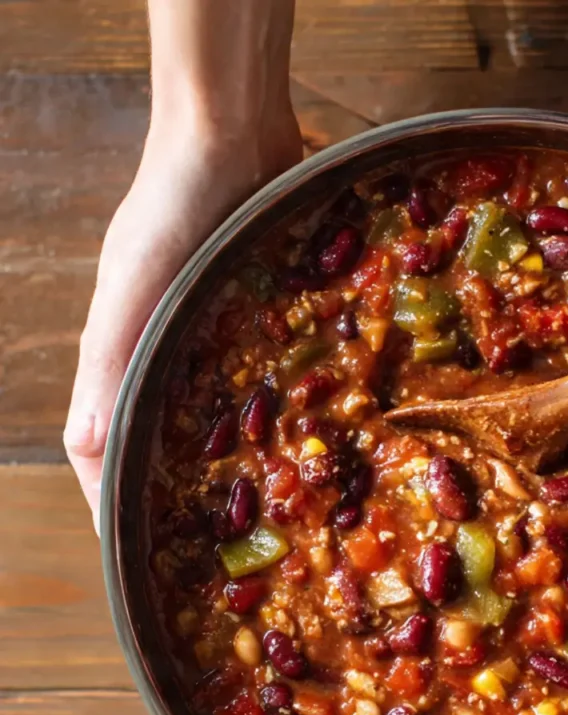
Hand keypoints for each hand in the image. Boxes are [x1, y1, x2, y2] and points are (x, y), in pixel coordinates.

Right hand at [64, 0, 299, 530]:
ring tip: (273, 515)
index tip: (141, 557)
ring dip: (234, 463)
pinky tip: (313, 444)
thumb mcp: (135, 285)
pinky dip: (277, 413)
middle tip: (219, 552)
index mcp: (121, 356)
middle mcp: (162, 354)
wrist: (233, 131)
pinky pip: (262, 379)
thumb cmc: (173, 206)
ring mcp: (208, 337)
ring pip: (214, 418)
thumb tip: (80, 449)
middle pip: (161, 440)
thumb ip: (108, 360)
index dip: (115, 503)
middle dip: (181, 496)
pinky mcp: (253, 317)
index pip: (102, 447)